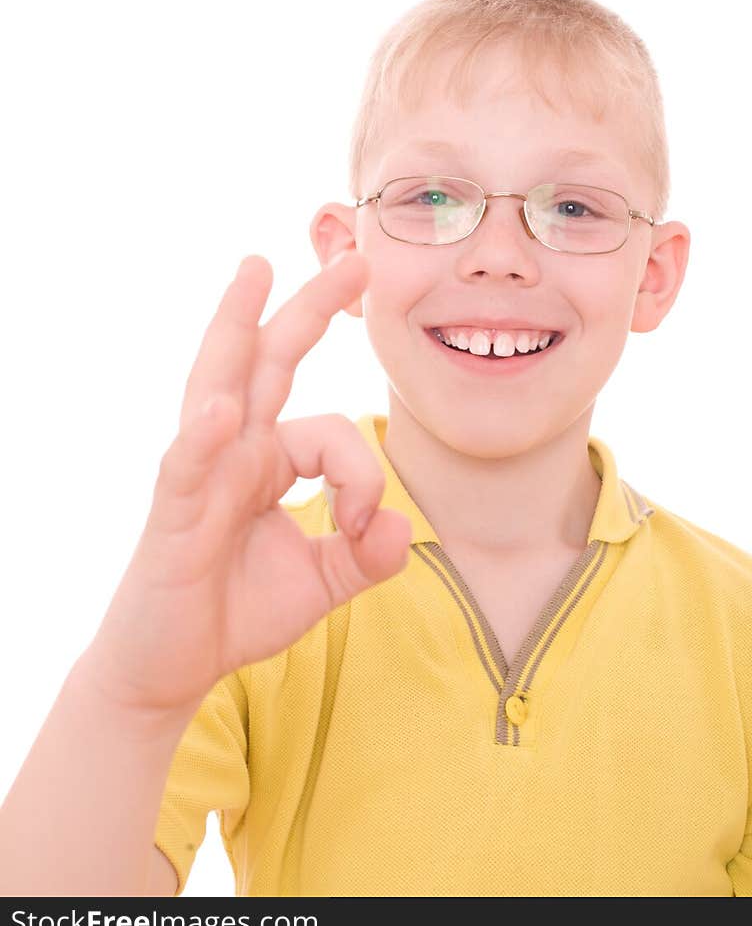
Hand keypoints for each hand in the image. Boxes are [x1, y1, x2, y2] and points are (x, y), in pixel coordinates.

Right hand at [82, 252, 410, 721]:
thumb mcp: (320, 583)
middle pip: (268, 362)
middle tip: (353, 257)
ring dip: (236, 325)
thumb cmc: (234, 610)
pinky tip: (219, 409)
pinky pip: (189, 465)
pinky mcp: (174, 515)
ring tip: (254, 271)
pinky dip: (203, 435)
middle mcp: (233, 451)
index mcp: (267, 458)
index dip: (364, 474)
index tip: (367, 526)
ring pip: (220, 385)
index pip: (332, 432)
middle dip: (309, 307)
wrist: (169, 668)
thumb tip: (407, 528)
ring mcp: (200, 475)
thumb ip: (367, 555)